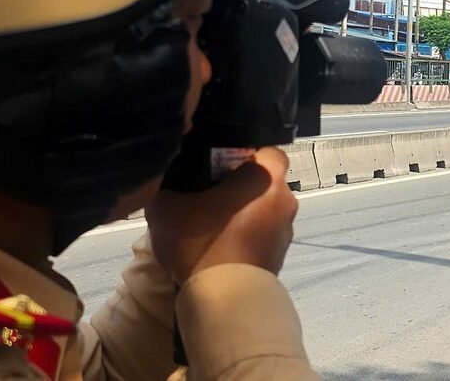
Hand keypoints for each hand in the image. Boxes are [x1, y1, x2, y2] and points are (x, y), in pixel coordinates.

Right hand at [146, 147, 297, 283]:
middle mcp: (284, 199)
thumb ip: (166, 187)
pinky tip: (221, 248)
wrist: (225, 299)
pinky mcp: (281, 256)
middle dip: (241, 186)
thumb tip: (163, 183)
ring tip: (212, 226)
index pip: (266, 150)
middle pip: (264, 182)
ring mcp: (286, 230)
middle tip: (210, 194)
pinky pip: (263, 235)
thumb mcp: (165, 208)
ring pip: (265, 210)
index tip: (220, 165)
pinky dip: (247, 236)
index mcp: (265, 178)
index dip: (244, 153)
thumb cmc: (201, 243)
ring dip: (245, 213)